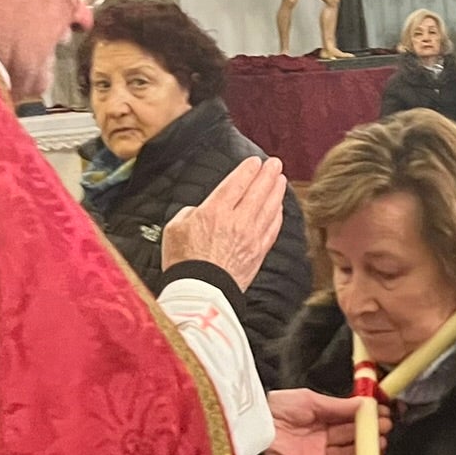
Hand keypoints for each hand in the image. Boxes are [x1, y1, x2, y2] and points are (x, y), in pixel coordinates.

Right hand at [163, 156, 286, 287]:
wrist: (200, 292)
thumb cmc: (184, 263)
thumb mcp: (174, 229)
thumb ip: (190, 214)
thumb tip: (199, 212)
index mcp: (214, 211)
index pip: (237, 183)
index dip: (248, 170)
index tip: (255, 162)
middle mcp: (237, 221)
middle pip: (258, 191)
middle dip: (268, 174)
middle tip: (274, 164)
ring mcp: (251, 237)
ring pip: (269, 208)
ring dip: (276, 191)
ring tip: (281, 180)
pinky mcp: (259, 253)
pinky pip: (272, 228)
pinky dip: (277, 215)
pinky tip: (279, 209)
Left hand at [264, 389, 388, 454]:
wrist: (256, 422)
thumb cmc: (274, 407)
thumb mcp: (312, 400)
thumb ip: (339, 406)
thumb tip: (363, 404)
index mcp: (319, 420)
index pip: (349, 422)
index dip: (366, 420)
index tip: (381, 415)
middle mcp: (319, 439)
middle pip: (350, 439)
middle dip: (369, 434)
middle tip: (384, 427)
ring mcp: (315, 454)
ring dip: (363, 449)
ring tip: (379, 440)